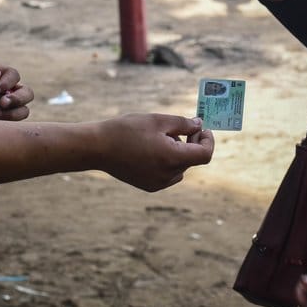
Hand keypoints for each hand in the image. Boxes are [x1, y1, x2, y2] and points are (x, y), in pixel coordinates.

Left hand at [0, 61, 33, 119]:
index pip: (14, 76)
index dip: (7, 83)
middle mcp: (6, 92)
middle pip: (27, 93)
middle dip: (17, 98)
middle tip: (1, 103)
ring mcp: (3, 109)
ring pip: (23, 111)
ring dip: (13, 113)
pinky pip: (12, 127)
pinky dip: (5, 124)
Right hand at [97, 114, 213, 191]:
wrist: (98, 147)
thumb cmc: (127, 130)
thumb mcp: (158, 120)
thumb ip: (183, 124)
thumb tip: (200, 125)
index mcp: (173, 158)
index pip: (205, 154)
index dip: (208, 140)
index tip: (201, 129)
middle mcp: (168, 175)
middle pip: (192, 160)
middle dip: (191, 143)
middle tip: (180, 127)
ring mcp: (158, 183)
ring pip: (180, 167)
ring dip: (179, 152)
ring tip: (160, 137)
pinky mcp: (148, 186)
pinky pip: (168, 174)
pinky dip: (168, 162)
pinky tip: (151, 149)